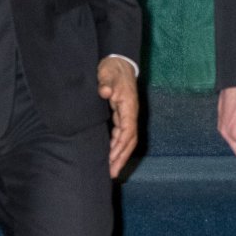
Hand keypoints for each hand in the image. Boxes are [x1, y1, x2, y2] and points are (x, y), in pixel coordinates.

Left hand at [97, 55, 138, 176]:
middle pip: (129, 141)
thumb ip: (106, 83)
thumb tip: (105, 92)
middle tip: (112, 173)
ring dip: (119, 155)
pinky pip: (122, 135)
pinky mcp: (122, 114)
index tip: (112, 159)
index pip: (127, 132)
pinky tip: (110, 154)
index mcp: (129, 107)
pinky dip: (117, 146)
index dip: (120, 147)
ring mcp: (127, 115)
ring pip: (126, 140)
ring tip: (111, 170)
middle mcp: (130, 114)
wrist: (118, 62)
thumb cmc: (112, 70)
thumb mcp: (108, 74)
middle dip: (121, 158)